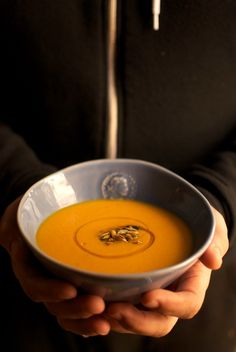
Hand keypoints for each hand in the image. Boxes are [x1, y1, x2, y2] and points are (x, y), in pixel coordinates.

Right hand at [0, 198, 109, 335]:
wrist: (46, 214)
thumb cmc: (36, 210)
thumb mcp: (23, 211)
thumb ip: (19, 218)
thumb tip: (19, 227)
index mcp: (28, 263)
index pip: (34, 282)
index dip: (49, 289)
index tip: (70, 289)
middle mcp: (42, 279)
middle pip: (54, 302)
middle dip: (75, 308)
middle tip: (98, 305)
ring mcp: (58, 284)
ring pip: (67, 310)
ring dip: (85, 319)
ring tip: (105, 322)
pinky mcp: (76, 285)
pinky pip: (80, 307)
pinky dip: (90, 319)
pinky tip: (107, 323)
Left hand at [0, 201, 228, 337]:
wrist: (178, 224)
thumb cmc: (196, 226)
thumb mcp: (209, 225)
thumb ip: (213, 240)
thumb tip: (214, 261)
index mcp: (190, 285)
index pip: (186, 305)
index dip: (169, 306)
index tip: (149, 296)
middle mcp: (169, 296)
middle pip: (156, 322)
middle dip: (135, 320)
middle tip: (113, 309)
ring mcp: (148, 296)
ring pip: (133, 320)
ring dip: (114, 320)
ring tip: (95, 308)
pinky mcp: (129, 290)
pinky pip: (117, 309)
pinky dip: (101, 311)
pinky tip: (84, 300)